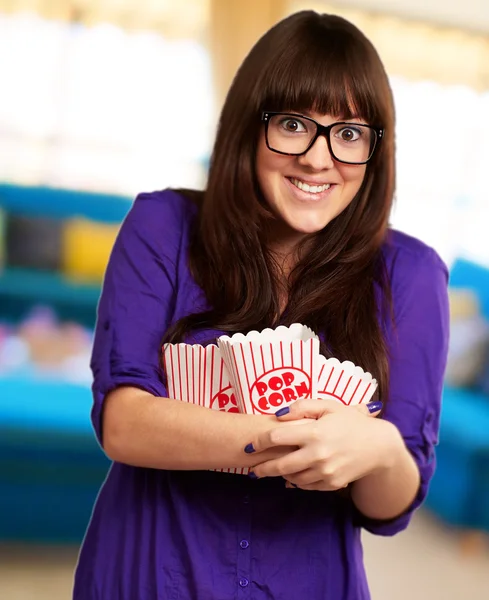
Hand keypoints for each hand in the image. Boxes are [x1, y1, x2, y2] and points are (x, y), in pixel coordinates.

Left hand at [246, 399, 400, 490]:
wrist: (379, 446)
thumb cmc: (351, 422)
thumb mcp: (328, 406)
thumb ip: (301, 407)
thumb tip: (278, 415)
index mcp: (314, 432)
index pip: (276, 438)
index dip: (259, 442)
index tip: (250, 445)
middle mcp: (317, 454)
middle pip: (280, 465)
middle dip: (263, 468)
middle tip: (253, 469)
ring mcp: (325, 471)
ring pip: (292, 478)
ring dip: (281, 474)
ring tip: (275, 470)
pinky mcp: (331, 484)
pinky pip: (307, 485)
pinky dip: (298, 481)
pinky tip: (294, 475)